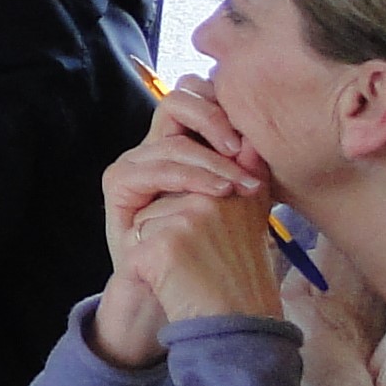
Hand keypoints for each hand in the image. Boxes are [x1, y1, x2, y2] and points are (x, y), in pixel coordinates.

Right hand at [88, 79, 274, 362]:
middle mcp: (157, 145)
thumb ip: (251, 172)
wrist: (180, 289)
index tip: (256, 137)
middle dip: (214, 119)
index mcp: (187, 141)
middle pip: (178, 100)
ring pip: (171, 139)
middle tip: (242, 148)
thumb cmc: (213, 248)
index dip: (224, 104)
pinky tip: (217, 191)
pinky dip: (189, 176)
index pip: (199, 96)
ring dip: (210, 159)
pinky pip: (153, 167)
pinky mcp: (119, 184)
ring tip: (239, 184)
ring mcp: (136, 162)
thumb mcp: (242, 204)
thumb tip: (266, 141)